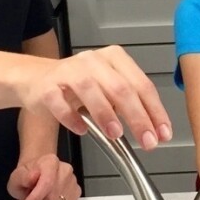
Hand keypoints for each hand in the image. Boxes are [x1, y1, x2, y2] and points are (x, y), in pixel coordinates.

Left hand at [7, 153, 79, 199]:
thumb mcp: (17, 176)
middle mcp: (66, 170)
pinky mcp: (76, 192)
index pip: (46, 183)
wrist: (37, 172)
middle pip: (52, 197)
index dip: (34, 199)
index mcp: (51, 161)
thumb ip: (22, 178)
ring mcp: (73, 181)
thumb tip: (32, 178)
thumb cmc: (26, 175)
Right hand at [20, 45, 172, 149]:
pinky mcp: (48, 86)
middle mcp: (93, 60)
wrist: (37, 79)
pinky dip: (72, 118)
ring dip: (106, 114)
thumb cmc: (78, 87)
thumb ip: (129, 104)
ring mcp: (68, 71)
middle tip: (147, 141)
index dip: (154, 110)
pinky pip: (60, 103)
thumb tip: (154, 130)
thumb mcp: (108, 89)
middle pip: (120, 87)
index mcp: (114, 58)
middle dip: (137, 117)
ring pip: (90, 89)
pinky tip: (81, 130)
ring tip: (116, 134)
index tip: (162, 133)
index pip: (141, 84)